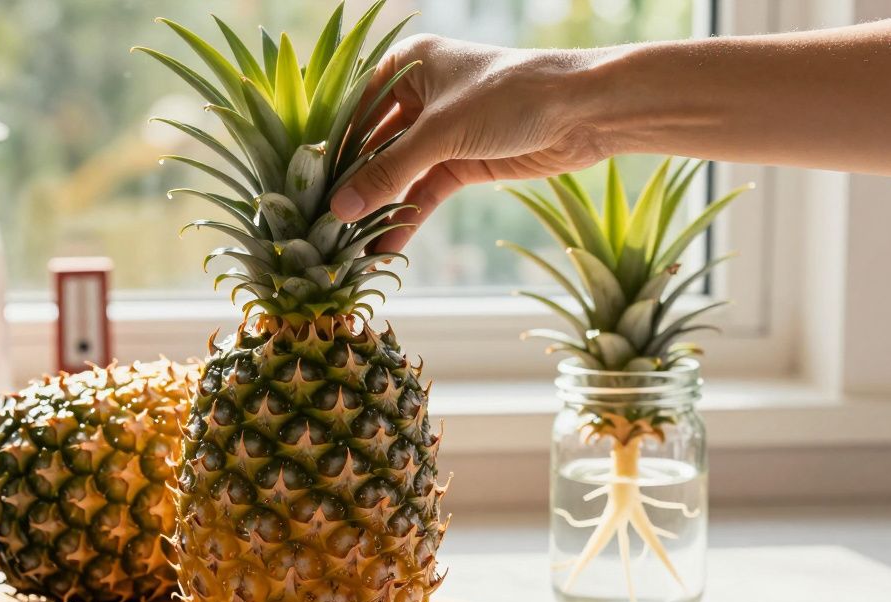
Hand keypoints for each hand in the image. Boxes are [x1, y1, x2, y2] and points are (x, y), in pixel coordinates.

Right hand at [331, 35, 609, 252]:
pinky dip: (407, 218)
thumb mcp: (442, 133)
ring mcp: (439, 132)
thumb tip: (341, 208)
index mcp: (407, 65)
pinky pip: (423, 192)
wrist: (586, 112)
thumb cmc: (511, 96)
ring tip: (349, 245)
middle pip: (372, 146)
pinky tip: (385, 247)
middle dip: (354, 186)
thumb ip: (390, 172)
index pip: (354, 110)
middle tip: (323, 226)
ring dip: (379, 208)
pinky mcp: (461, 161)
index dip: (330, 150)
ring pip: (397, 174)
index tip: (305, 190)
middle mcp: (418, 96)